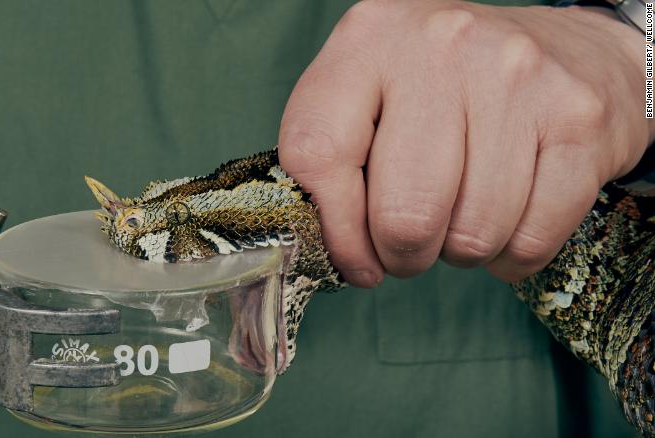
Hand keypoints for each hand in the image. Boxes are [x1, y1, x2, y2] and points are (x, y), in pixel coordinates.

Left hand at [278, 0, 652, 285]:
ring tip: (463, 217)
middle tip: (410, 244)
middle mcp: (441, 46)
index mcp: (369, 38)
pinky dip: (512, 256)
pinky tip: (508, 223)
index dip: (333, 232)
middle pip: (402, 213)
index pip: (318, 154)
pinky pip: (531, 239)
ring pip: (472, 235)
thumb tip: (326, 248)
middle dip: (402, 255)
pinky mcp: (578, 118)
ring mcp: (516, 77)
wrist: (573, 52)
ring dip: (461, 252)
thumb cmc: (452, 88)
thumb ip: (334, 154)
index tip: (353, 261)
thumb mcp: (376, 92)